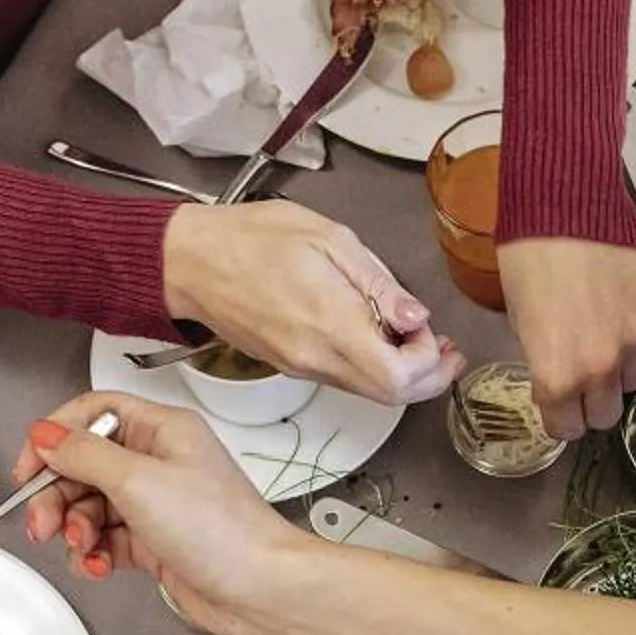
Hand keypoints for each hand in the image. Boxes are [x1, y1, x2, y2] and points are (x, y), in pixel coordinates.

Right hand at [11, 391, 317, 634]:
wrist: (259, 590)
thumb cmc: (218, 529)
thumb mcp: (139, 481)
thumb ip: (85, 454)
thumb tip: (44, 433)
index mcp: (162, 430)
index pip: (93, 413)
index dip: (55, 436)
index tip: (27, 468)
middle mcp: (158, 461)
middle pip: (83, 464)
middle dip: (57, 495)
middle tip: (43, 525)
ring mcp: (155, 503)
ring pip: (90, 506)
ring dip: (74, 529)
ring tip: (82, 548)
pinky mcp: (153, 542)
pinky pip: (105, 540)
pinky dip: (94, 554)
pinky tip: (97, 567)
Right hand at [164, 201, 462, 404]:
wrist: (189, 262)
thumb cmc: (249, 238)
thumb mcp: (328, 238)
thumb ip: (378, 283)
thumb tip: (415, 315)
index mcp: (329, 322)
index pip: (398, 376)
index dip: (428, 361)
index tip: (431, 330)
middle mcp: (315, 356)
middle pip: (390, 396)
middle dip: (429, 377)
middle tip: (447, 351)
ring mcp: (301, 365)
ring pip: (369, 392)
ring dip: (403, 374)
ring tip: (418, 339)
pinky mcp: (291, 365)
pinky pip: (344, 379)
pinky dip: (373, 367)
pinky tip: (379, 337)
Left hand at [497, 236, 635, 438]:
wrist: (560, 206)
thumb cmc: (525, 261)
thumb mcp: (519, 322)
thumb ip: (545, 363)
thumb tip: (559, 381)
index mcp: (557, 376)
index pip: (567, 429)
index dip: (560, 417)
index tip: (558, 404)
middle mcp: (600, 367)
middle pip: (605, 415)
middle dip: (591, 401)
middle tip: (583, 374)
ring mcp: (635, 338)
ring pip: (634, 381)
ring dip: (620, 370)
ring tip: (606, 338)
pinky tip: (625, 314)